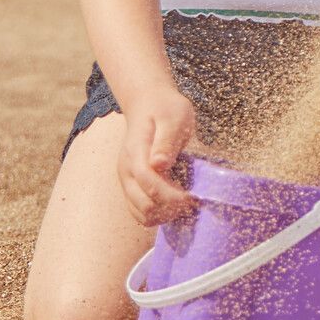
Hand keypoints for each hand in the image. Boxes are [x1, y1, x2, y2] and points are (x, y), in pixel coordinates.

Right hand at [118, 91, 197, 224]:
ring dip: (164, 215)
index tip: (192, 196)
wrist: (147, 104)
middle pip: (143, 204)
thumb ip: (166, 141)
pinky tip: (174, 204)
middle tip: (192, 200)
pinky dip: (157, 214)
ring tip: (185, 204)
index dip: (171, 195)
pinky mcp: (131, 185)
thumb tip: (159, 165)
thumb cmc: (165, 109)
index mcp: (136, 153)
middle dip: (170, 208)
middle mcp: (126, 170)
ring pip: (140, 213)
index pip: (148, 182)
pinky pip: (139, 211)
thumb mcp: (173, 117)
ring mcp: (126, 180)